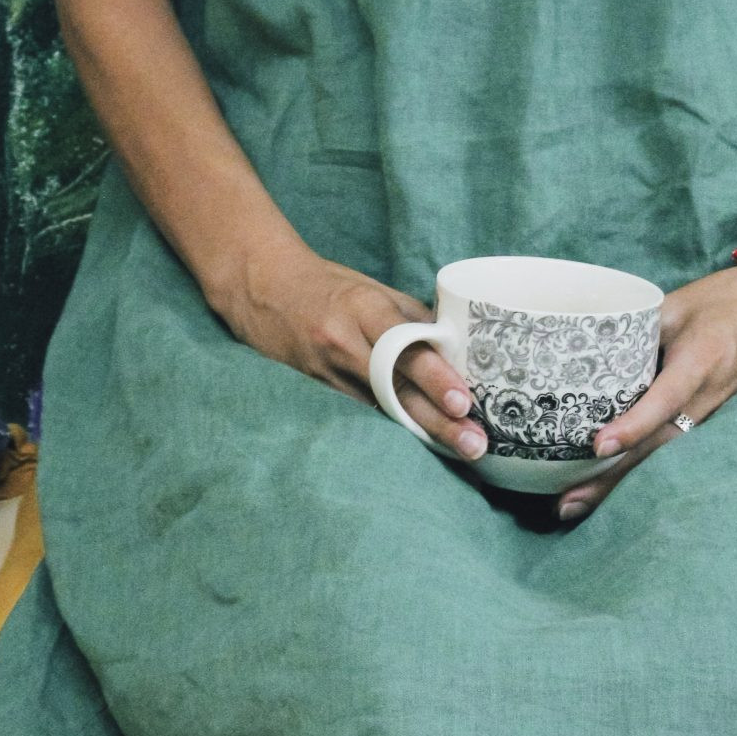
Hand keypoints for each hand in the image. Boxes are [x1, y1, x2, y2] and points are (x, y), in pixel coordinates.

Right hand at [215, 231, 489, 462]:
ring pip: (381, 409)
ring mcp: (327, 372)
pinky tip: (420, 446)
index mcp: (363, 308)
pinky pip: (361, 413)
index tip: (464, 402)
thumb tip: (458, 347)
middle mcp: (344, 342)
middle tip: (474, 442)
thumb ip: (412, 317)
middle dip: (437, 419)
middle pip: (396, 387)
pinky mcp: (317, 391)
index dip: (435, 377)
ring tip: (460, 451)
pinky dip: (392, 429)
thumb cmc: (326, 284)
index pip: (405, 346)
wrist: (262, 286)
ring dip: (422, 431)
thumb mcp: (372, 289)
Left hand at [555, 266, 736, 523]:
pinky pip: (671, 449)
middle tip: (568, 502)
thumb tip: (588, 353)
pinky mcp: (706, 419)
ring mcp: (709, 413)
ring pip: (664, 456)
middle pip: (660, 446)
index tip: (599, 446)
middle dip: (615, 478)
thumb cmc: (724, 301)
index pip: (665, 398)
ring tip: (577, 506)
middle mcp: (707, 396)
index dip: (634, 425)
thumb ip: (637, 328)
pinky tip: (607, 487)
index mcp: (701, 360)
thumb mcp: (676, 304)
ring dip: (622, 484)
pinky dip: (640, 469)